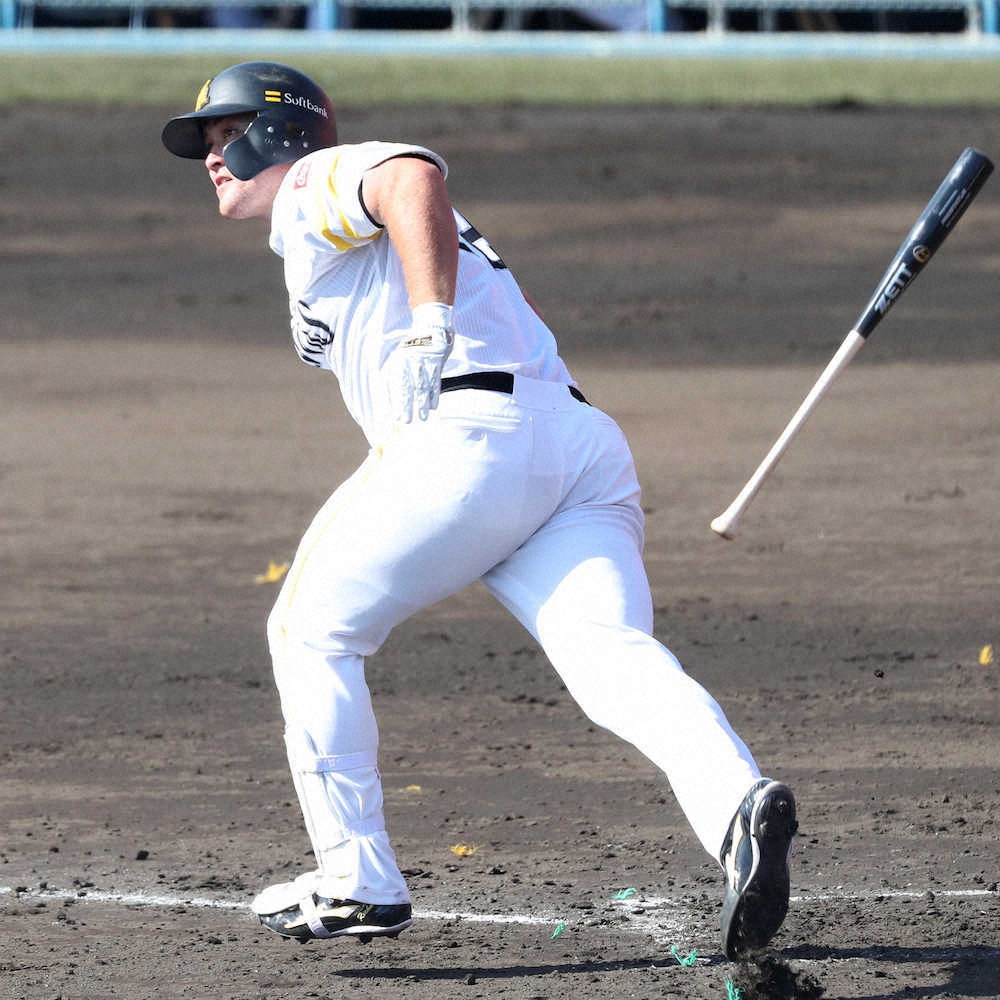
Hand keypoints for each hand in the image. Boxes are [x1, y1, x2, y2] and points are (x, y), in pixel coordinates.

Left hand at [388, 302, 454, 422]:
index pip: (397, 386)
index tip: (395, 417)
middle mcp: (411, 363)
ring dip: (422, 404)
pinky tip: (434, 407)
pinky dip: (435, 395)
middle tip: (407, 422)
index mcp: (400, 362)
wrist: (430, 325)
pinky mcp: (438, 362)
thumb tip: (388, 396)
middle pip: (409, 388)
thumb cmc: (413, 346)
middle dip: (408, 406)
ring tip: (422, 419)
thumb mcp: (399, 357)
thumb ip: (394, 375)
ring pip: (423, 387)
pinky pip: (436, 382)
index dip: (396, 402)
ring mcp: (425, 363)